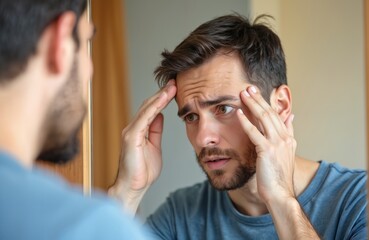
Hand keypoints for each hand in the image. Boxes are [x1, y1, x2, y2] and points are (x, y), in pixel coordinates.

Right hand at [109, 80, 175, 212]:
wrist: (134, 187)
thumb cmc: (143, 170)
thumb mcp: (154, 146)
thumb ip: (155, 130)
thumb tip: (160, 115)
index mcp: (139, 130)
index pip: (152, 109)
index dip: (162, 98)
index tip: (175, 88)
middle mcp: (133, 127)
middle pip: (149, 105)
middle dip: (162, 93)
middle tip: (175, 82)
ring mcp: (130, 131)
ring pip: (146, 108)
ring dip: (160, 96)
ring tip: (172, 86)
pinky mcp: (131, 137)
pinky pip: (144, 118)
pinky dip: (154, 107)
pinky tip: (163, 99)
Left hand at [237, 86, 295, 203]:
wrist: (280, 194)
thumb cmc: (279, 177)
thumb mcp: (286, 152)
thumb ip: (288, 133)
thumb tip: (291, 117)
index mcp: (288, 138)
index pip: (276, 115)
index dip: (266, 102)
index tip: (257, 92)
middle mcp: (285, 138)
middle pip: (270, 113)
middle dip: (258, 99)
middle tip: (248, 87)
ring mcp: (277, 143)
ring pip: (264, 118)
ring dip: (252, 104)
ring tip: (243, 94)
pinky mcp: (267, 150)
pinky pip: (255, 132)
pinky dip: (245, 122)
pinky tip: (238, 113)